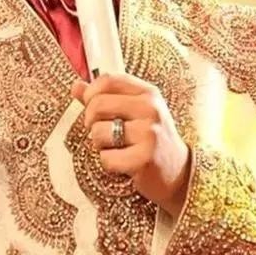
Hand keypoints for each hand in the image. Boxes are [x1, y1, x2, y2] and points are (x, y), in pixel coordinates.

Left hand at [72, 73, 191, 217]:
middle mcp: (150, 109)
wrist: (179, 174)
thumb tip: (76, 86)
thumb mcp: (134, 112)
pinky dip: (108, 163)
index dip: (91, 93)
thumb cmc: (152, 139)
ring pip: (98, 131)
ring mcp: (149, 133)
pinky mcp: (144, 159)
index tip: (91, 105)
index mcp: (148, 93)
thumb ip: (105, 97)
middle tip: (102, 131)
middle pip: (97, 104)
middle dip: (91, 121)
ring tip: (116, 147)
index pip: (107, 80)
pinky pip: (105, 158)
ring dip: (99, 144)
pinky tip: (124, 163)